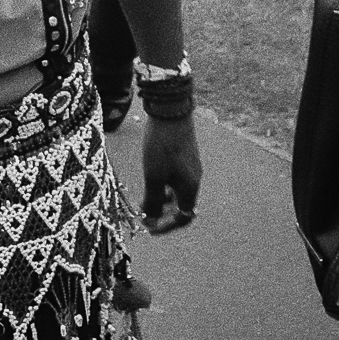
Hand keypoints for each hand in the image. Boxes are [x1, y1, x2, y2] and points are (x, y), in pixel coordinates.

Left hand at [141, 112, 203, 233]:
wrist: (171, 110)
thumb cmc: (162, 145)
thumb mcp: (153, 176)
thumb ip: (152, 201)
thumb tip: (150, 221)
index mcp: (190, 188)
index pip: (183, 218)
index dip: (166, 226)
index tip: (149, 228)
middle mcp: (194, 179)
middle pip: (181, 205)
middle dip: (162, 212)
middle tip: (144, 212)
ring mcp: (191, 166)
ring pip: (177, 191)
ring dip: (162, 198)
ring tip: (145, 194)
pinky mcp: (186, 155)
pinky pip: (176, 178)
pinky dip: (164, 184)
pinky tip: (152, 176)